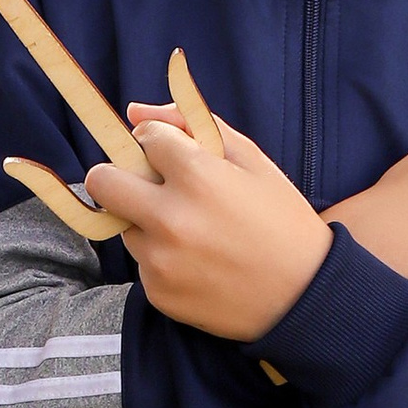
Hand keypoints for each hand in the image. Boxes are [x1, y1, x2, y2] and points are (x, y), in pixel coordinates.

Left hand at [90, 115, 333, 341]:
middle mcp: (170, 218)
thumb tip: (135, 111)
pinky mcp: (157, 292)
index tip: (171, 153)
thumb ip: (192, 125)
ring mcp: (160, 260)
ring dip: (145, 219)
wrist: (305, 296)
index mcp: (197, 177)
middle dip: (117, 174)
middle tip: (144, 183)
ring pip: (123, 223)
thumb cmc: (283, 221)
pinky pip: (142, 262)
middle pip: (102, 180)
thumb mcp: (252, 161)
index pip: (145, 138)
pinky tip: (199, 261)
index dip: (158, 141)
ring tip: (193, 231)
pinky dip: (161, 257)